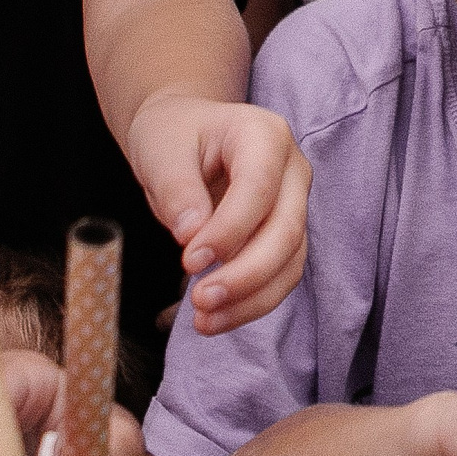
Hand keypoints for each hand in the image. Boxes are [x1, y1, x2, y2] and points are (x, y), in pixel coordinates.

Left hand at [124, 92, 309, 335]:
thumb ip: (178, 190)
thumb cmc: (174, 135)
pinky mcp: (286, 236)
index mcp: (265, 135)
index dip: (229, 230)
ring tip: (205, 321)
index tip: (190, 261)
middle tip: (201, 301)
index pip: (258, 189)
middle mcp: (293, 171)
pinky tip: (216, 318)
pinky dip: (251, 303)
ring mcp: (295, 205)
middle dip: (246, 274)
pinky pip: (280, 276)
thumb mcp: (161, 151)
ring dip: (251, 299)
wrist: (185, 134)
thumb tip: (193, 237)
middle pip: (287, 231)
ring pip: (291, 262)